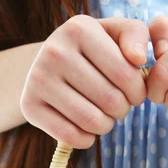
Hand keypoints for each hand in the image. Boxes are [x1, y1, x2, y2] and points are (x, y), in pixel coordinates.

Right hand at [20, 15, 147, 148]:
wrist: (47, 64)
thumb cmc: (93, 51)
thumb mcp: (115, 33)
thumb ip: (136, 35)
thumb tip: (138, 58)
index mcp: (79, 29)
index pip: (127, 76)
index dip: (138, 92)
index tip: (133, 92)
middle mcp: (54, 51)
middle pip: (111, 101)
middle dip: (122, 109)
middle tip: (117, 104)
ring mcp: (38, 79)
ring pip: (92, 122)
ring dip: (106, 125)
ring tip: (103, 115)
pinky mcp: (29, 105)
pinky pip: (71, 136)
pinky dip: (86, 139)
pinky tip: (86, 128)